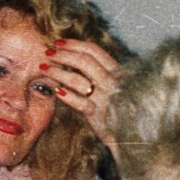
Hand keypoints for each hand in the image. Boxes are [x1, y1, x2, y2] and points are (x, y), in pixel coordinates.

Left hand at [40, 38, 122, 157]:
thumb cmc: (121, 109)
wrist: (135, 137)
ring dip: (58, 72)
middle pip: (84, 61)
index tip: (58, 42)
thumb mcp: (116, 86)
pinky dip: (66, 96)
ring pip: (78, 80)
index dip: (74, 44)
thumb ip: (102, 72)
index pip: (94, 50)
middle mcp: (114, 83)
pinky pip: (80, 103)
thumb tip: (79, 55)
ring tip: (44, 69)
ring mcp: (107, 100)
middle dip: (62, 54)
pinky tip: (56, 92)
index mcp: (118, 72)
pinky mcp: (100, 117)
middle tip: (47, 53)